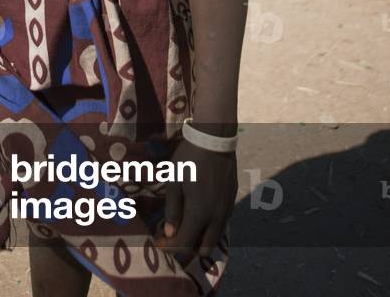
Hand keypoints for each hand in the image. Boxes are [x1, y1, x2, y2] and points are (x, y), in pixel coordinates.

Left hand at [154, 138, 236, 263]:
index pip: (185, 243)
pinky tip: (200, 219)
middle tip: (173, 240)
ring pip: (216, 238)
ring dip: (201, 241)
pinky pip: (222, 225)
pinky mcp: (232, 201)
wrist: (215, 139)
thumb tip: (169, 233)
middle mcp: (216, 217)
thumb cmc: (189, 158)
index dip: (170, 248)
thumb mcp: (174, 181)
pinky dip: (211, 230)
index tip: (158, 245)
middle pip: (204, 249)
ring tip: (185, 231)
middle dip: (187, 250)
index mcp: (200, 213)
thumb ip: (172, 209)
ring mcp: (227, 210)